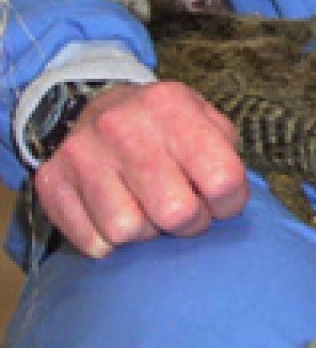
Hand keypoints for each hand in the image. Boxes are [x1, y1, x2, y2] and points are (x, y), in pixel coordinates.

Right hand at [34, 82, 248, 257]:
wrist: (98, 107)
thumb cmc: (167, 127)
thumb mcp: (206, 121)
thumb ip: (227, 153)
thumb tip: (231, 198)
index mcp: (170, 105)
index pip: (223, 179)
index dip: (230, 204)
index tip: (222, 203)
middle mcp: (122, 125)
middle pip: (176, 212)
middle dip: (191, 224)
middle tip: (187, 213)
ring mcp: (82, 153)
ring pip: (128, 231)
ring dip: (147, 233)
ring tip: (149, 211)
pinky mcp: (52, 182)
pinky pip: (93, 242)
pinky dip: (111, 242)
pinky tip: (118, 214)